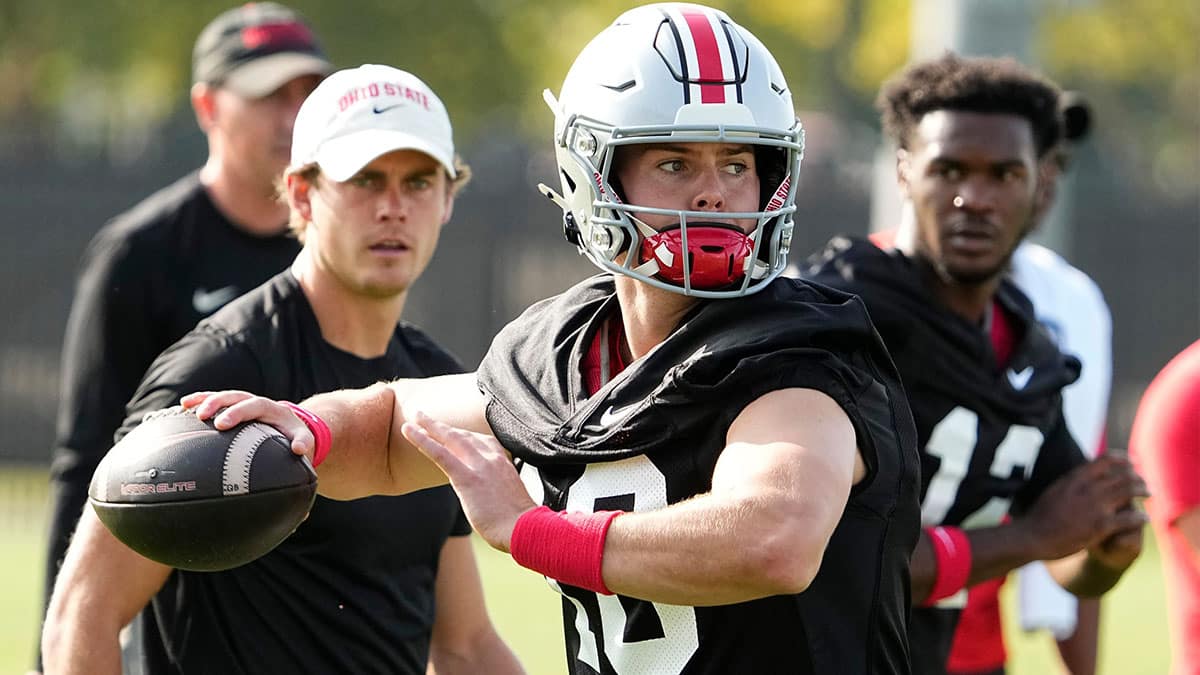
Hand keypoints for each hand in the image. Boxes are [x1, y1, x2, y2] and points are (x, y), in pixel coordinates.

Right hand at [180, 390, 314, 461]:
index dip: (237, 412)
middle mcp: (254, 401)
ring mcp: (241, 403)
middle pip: (234, 396)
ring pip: (222, 396)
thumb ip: (304, 442)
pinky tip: (183, 406)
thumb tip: (299, 449)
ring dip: (204, 399)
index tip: (222, 424)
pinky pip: (215, 400)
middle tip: (202, 416)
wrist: (289, 425)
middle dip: (217, 404)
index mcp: (270, 408)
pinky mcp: (232, 407)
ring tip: (186, 406)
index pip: (253, 405)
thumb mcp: (302, 437)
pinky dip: (200, 401)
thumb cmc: (293, 434)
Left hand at [401, 411, 535, 551]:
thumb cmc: (520, 521)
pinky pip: (440, 453)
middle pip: (463, 435)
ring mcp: (480, 465)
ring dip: (430, 426)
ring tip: (413, 419)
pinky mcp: (467, 477)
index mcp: (503, 461)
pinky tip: (409, 431)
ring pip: (450, 438)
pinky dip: (422, 440)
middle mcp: (492, 457)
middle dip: (443, 426)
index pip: (480, 441)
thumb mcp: (511, 496)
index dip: (464, 435)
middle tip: (425, 417)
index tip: (453, 431)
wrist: (525, 529)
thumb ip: (497, 487)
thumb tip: (486, 493)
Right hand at [1018, 453, 1148, 562]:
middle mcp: (1088, 489)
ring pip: (1130, 492)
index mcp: (1075, 478)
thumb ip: (1071, 481)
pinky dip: (1140, 516)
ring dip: (1143, 491)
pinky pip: (1130, 518)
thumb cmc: (1040, 515)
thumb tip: (1081, 472)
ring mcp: (1096, 507)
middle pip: (1122, 475)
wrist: (1033, 536)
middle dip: (1137, 477)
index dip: (1121, 459)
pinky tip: (1144, 518)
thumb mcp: (1055, 489)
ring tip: (1149, 493)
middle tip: (1143, 481)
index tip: (1130, 461)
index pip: (1105, 460)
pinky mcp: (1101, 526)